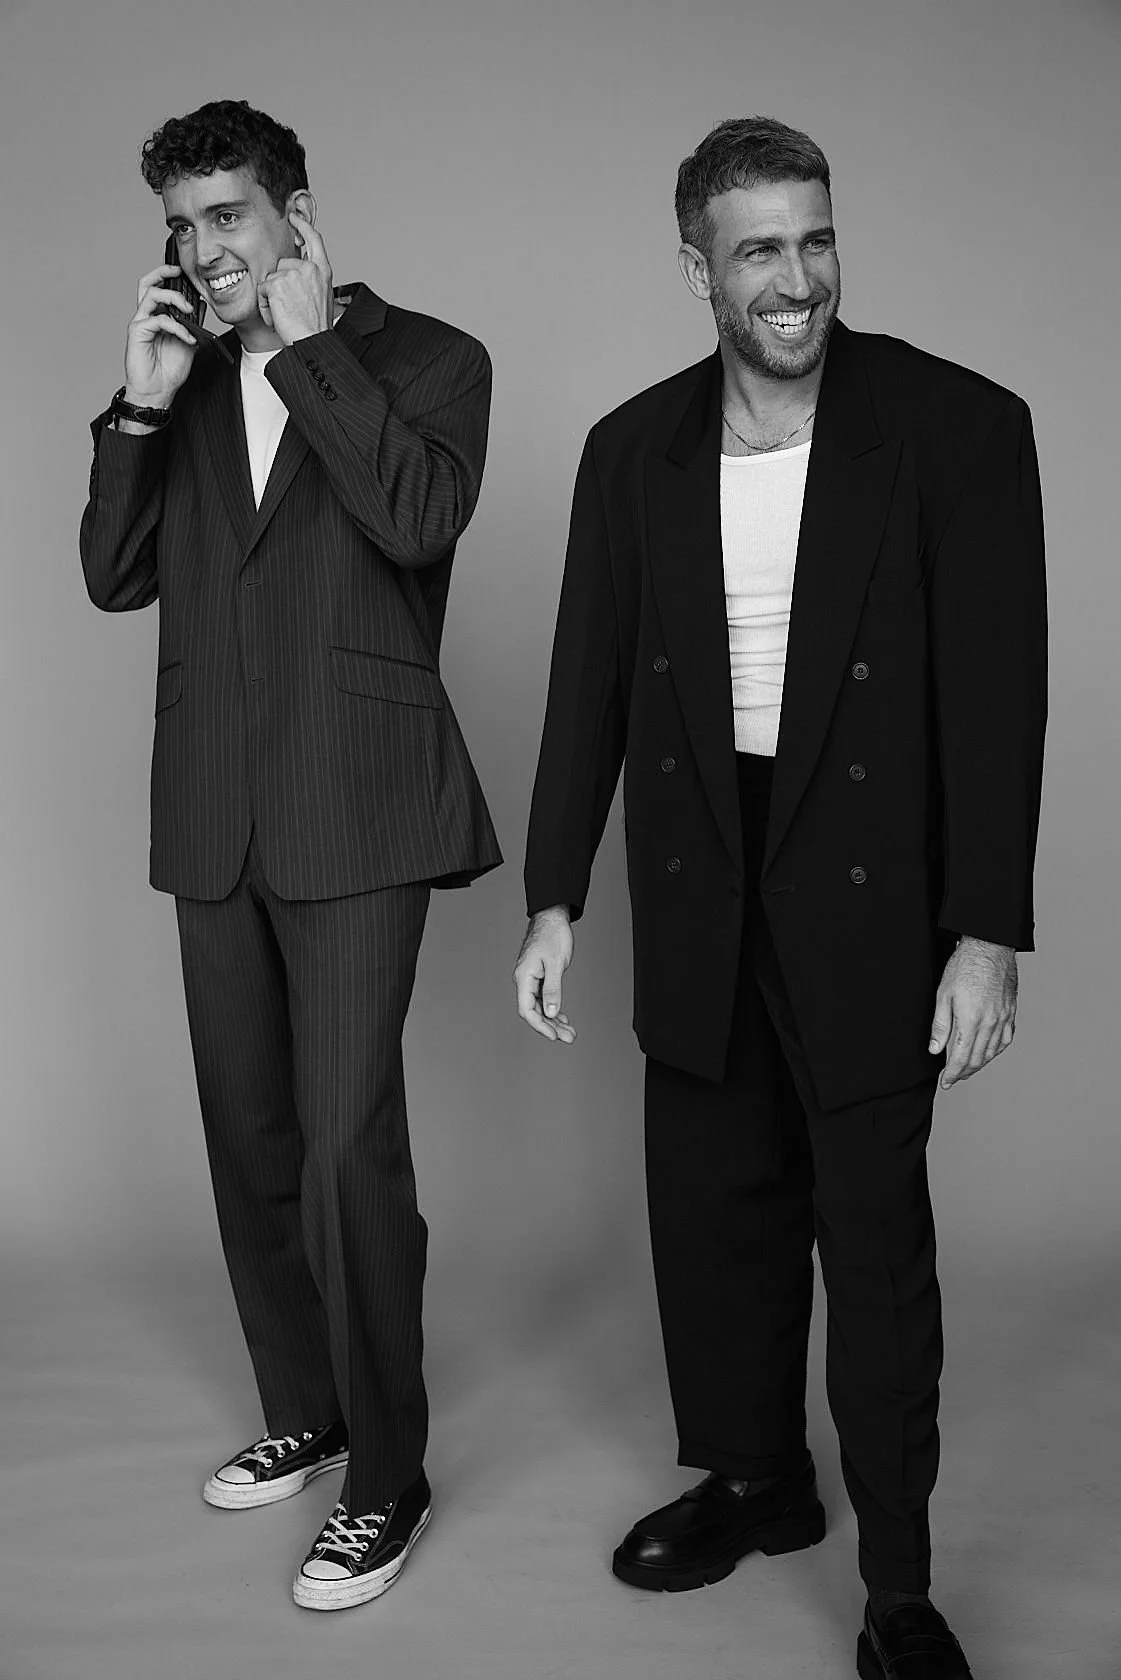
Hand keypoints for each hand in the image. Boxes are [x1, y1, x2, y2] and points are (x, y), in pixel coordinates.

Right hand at [123, 263, 197, 405]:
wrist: (158, 392)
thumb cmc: (169, 370)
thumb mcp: (189, 343)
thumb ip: (192, 324)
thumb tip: (200, 305)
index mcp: (157, 316)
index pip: (160, 288)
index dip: (171, 277)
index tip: (188, 275)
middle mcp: (147, 316)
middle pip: (147, 282)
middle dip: (163, 271)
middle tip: (180, 271)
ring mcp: (140, 322)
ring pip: (152, 294)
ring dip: (174, 297)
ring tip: (189, 309)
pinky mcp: (137, 332)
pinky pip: (159, 320)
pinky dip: (177, 327)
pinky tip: (188, 338)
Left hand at [257, 212, 332, 343]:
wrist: (312, 342)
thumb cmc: (316, 327)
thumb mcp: (321, 296)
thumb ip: (311, 279)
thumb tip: (296, 273)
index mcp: (323, 271)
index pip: (314, 238)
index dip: (303, 225)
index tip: (294, 217)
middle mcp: (309, 269)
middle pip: (283, 263)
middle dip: (280, 283)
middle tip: (290, 306)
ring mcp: (293, 274)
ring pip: (271, 278)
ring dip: (272, 297)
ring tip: (285, 314)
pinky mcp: (277, 283)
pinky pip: (262, 290)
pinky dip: (265, 306)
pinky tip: (277, 316)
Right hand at [514, 906, 576, 1044]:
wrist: (552, 917)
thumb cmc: (552, 935)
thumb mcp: (555, 964)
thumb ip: (553, 989)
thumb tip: (552, 1013)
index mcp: (524, 977)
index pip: (527, 1009)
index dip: (540, 1025)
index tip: (554, 1036)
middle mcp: (524, 980)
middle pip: (534, 1011)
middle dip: (551, 1027)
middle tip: (569, 1038)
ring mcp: (531, 979)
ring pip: (540, 1006)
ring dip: (554, 1020)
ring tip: (569, 1032)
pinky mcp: (539, 977)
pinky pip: (543, 998)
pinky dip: (554, 1009)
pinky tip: (563, 1018)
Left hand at [929, 936, 1017, 1089]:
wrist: (990, 947)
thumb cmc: (964, 966)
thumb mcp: (943, 995)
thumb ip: (940, 1025)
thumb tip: (935, 1050)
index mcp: (972, 1020)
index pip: (962, 1058)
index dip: (952, 1074)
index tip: (946, 1082)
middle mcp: (991, 1023)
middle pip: (978, 1059)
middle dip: (964, 1072)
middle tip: (953, 1078)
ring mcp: (1003, 1018)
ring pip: (992, 1052)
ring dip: (979, 1064)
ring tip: (967, 1069)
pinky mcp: (1010, 1012)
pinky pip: (1005, 1039)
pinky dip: (995, 1051)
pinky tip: (987, 1052)